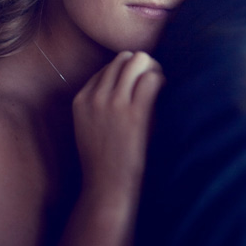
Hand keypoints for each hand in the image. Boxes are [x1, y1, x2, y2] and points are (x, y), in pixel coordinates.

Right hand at [72, 51, 163, 197]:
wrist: (107, 186)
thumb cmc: (105, 159)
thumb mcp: (91, 126)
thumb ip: (102, 103)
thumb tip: (129, 81)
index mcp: (81, 100)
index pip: (107, 68)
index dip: (127, 71)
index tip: (139, 83)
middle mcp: (95, 97)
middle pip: (123, 59)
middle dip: (141, 64)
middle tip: (153, 79)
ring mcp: (114, 103)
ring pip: (138, 61)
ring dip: (153, 68)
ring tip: (159, 83)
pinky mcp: (134, 112)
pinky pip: (151, 78)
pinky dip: (161, 79)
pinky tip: (164, 89)